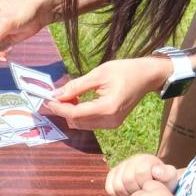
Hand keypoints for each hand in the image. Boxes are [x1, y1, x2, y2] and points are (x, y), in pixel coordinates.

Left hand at [44, 56, 169, 130]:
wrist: (147, 76)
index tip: (48, 100)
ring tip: (69, 97)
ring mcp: (112, 124)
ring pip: (82, 125)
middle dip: (64, 111)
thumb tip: (56, 94)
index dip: (59, 108)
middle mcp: (110, 120)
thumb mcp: (98, 73)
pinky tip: (79, 102)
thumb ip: (76, 86)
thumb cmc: (125, 70)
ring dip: (71, 113)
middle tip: (57, 95)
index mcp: (107, 108)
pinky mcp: (112, 124)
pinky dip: (80, 114)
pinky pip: (90, 123)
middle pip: (77, 122)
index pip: (75, 114)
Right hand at [106, 154, 178, 195]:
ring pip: (117, 186)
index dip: (145, 183)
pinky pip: (109, 189)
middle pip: (127, 180)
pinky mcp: (112, 175)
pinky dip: (118, 195)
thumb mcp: (170, 180)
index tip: (151, 187)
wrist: (154, 187)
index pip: (141, 171)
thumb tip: (157, 172)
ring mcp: (121, 167)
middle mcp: (132, 160)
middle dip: (136, 190)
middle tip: (143, 193)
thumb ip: (168, 174)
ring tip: (136, 195)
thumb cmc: (162, 184)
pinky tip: (127, 194)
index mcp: (146, 159)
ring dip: (127, 194)